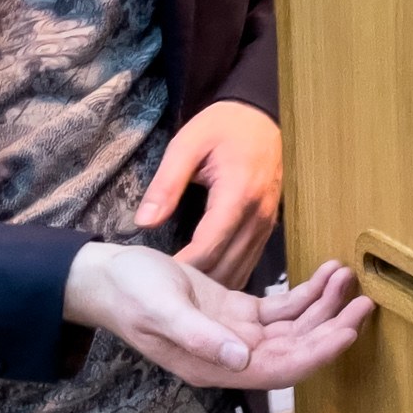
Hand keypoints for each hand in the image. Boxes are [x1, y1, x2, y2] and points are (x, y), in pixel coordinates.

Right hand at [65, 245, 372, 389]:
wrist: (108, 278)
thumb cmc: (129, 294)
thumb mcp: (162, 311)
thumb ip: (201, 337)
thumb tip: (242, 359)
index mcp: (218, 366)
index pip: (282, 369)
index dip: (318, 354)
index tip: (349, 332)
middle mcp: (235, 356)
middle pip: (298, 349)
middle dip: (334, 327)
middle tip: (365, 301)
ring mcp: (239, 335)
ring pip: (297, 326)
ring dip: (325, 305)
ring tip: (348, 277)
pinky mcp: (240, 313)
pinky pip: (284, 308)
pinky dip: (308, 292)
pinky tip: (327, 273)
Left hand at [136, 100, 282, 287]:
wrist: (259, 116)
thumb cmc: (221, 127)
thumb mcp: (186, 145)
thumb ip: (165, 185)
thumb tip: (144, 223)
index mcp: (237, 195)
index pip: (209, 245)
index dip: (183, 266)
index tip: (157, 279)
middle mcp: (258, 215)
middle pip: (228, 264)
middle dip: (198, 284)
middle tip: (166, 294)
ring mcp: (267, 223)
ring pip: (242, 268)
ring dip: (215, 286)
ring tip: (184, 295)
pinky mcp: (268, 226)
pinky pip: (250, 260)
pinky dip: (229, 275)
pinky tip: (208, 285)